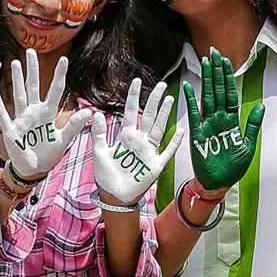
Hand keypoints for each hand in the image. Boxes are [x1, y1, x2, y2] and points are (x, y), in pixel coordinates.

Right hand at [0, 49, 90, 176]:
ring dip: (16, 79)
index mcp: (48, 114)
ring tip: (14, 63)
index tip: (63, 60)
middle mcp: (34, 112)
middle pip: (33, 86)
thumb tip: (88, 111)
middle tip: (30, 50)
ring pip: (18, 94)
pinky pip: (3, 113)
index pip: (56, 90)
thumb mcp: (62, 141)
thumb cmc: (48, 155)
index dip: (59, 75)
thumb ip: (73, 126)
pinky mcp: (10, 129)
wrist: (32, 169)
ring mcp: (21, 119)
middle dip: (32, 69)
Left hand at [92, 78, 184, 203]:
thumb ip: (99, 133)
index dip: (134, 96)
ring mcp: (149, 151)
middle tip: (162, 84)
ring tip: (170, 99)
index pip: (132, 111)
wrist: (113, 195)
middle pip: (149, 116)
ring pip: (159, 128)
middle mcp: (139, 141)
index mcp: (125, 136)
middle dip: (155, 100)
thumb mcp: (99, 151)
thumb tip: (97, 113)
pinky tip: (179, 130)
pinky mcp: (156, 165)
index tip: (137, 81)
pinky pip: (167, 151)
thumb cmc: (106, 175)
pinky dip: (173, 142)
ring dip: (165, 114)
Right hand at [184, 48, 263, 190]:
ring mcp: (206, 125)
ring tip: (204, 62)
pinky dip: (191, 101)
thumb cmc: (232, 168)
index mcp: (231, 121)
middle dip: (216, 72)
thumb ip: (252, 126)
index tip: (226, 60)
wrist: (218, 184)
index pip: (230, 94)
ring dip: (206, 80)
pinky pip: (193, 115)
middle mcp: (218, 120)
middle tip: (213, 52)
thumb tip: (261, 106)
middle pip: (217, 91)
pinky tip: (188, 87)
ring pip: (207, 98)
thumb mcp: (248, 146)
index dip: (228, 77)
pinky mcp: (197, 134)